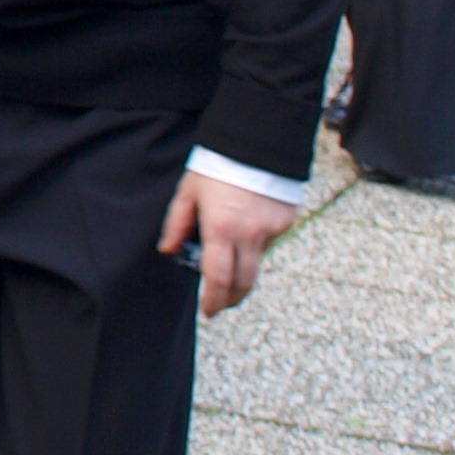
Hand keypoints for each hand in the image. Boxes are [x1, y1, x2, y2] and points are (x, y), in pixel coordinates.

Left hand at [158, 171, 298, 318]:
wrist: (257, 142)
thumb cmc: (217, 165)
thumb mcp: (189, 191)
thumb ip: (177, 223)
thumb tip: (168, 250)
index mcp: (220, 227)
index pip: (218, 277)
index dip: (213, 300)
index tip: (209, 312)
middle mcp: (249, 234)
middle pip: (244, 282)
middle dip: (231, 299)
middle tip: (220, 304)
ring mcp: (271, 229)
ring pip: (257, 264)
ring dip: (243, 272)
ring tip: (228, 268)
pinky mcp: (286, 222)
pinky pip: (269, 243)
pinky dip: (256, 246)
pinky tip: (245, 231)